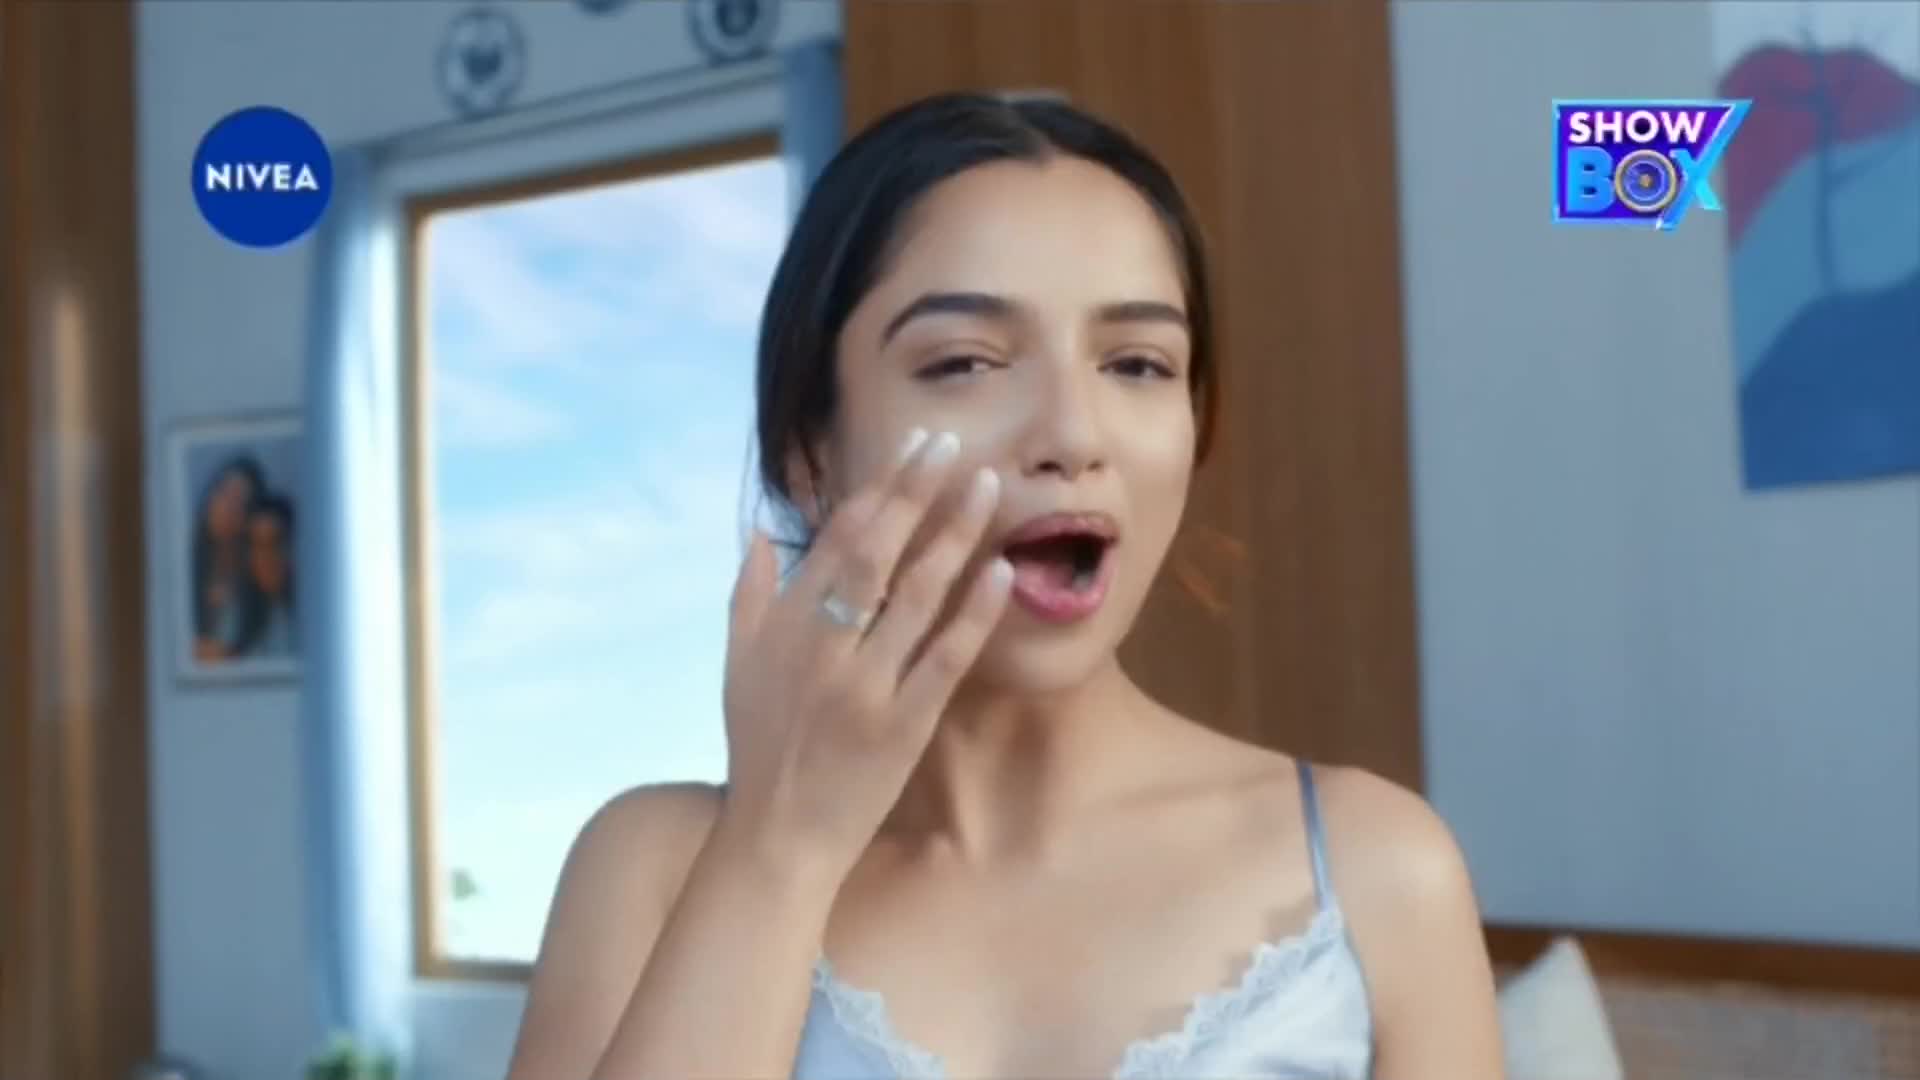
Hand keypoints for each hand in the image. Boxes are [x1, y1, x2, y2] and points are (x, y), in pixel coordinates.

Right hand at [717, 429, 1011, 877]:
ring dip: (955, 535)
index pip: (840, 538)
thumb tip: (758, 531)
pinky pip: (944, 659)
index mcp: (786, 624)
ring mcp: (864, 685)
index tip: (918, 445)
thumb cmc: (759, 748)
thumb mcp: (736, 665)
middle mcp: (823, 646)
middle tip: (956, 444)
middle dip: (919, 491)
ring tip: (989, 488)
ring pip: (916, 595)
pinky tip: (1001, 573)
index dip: (883, 487)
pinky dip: (972, 614)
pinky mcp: (902, 726)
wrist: (776, 837)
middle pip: (878, 552)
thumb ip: (749, 595)